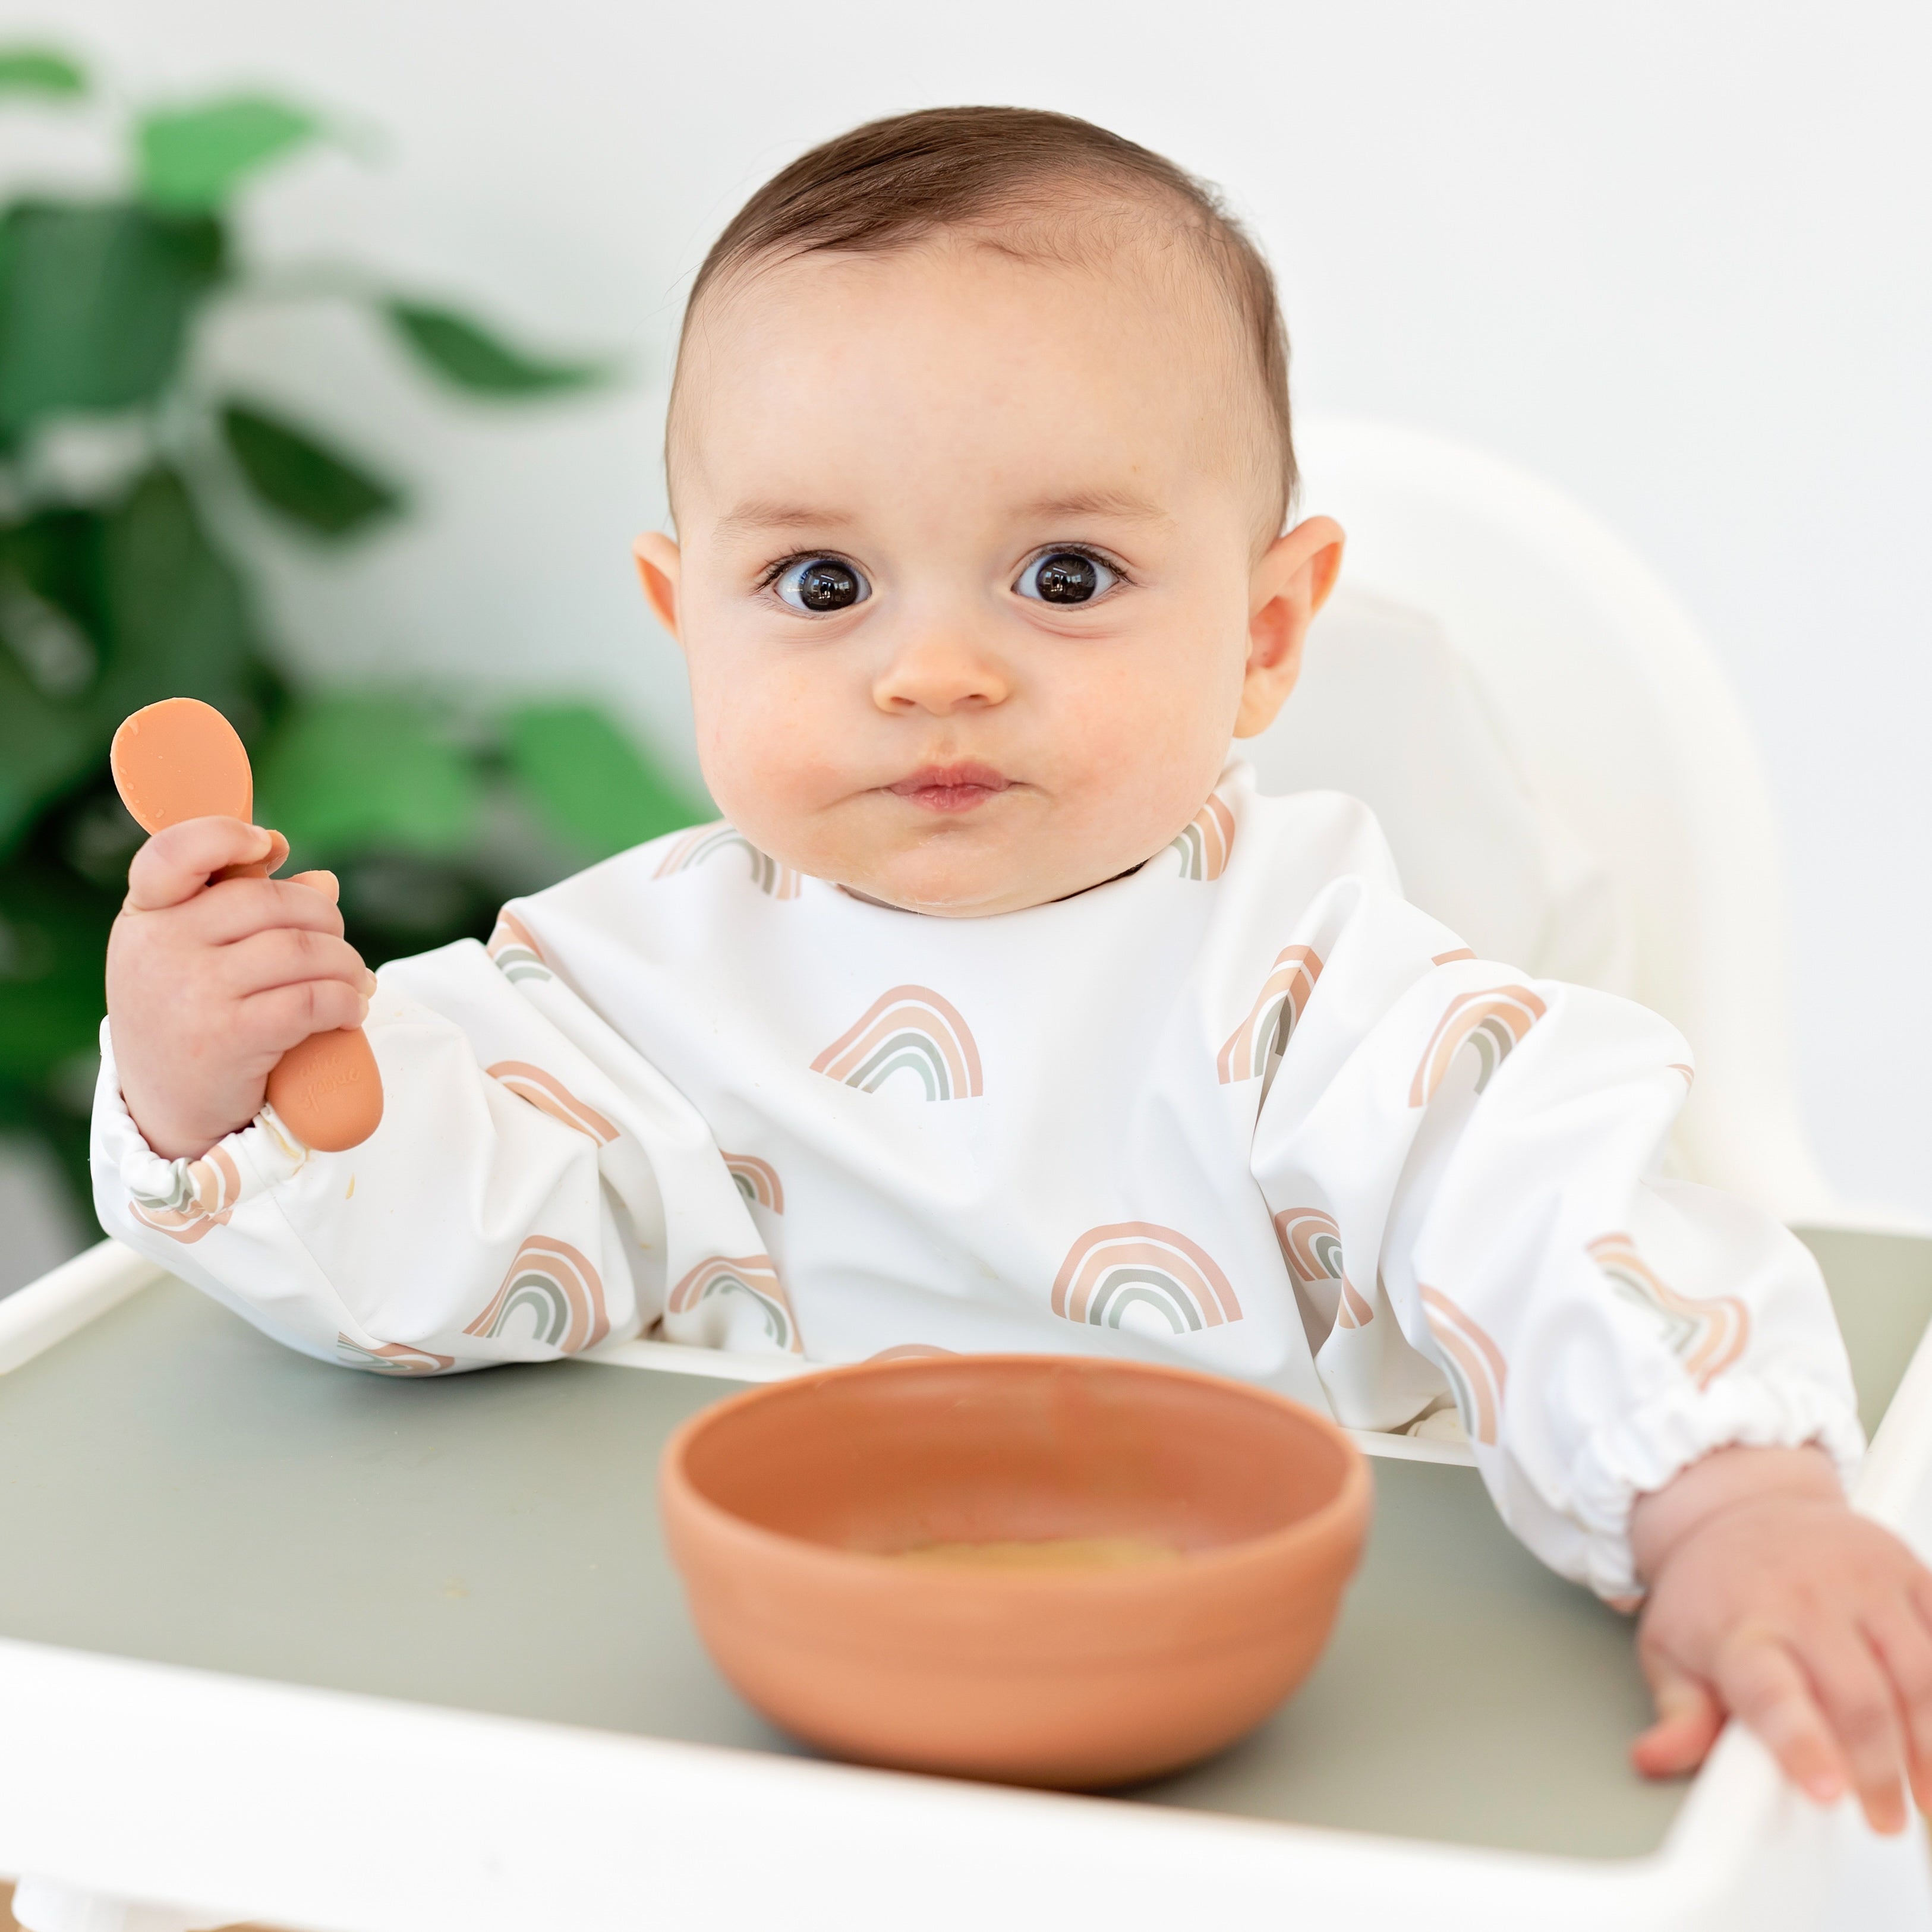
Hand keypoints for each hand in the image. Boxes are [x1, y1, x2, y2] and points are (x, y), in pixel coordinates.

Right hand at [106, 815, 374, 1159]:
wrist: (165, 1110)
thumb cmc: (189, 1016)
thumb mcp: (196, 955)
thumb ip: (248, 909)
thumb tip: (324, 880)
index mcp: (145, 915)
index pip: (172, 853)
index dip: (226, 836)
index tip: (272, 846)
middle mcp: (160, 946)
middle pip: (270, 902)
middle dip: (324, 919)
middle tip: (338, 947)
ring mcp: (192, 991)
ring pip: (301, 950)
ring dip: (346, 964)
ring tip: (356, 983)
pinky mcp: (228, 1037)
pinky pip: (311, 1001)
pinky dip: (346, 1002)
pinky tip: (351, 1011)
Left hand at [1629, 1444, 1931, 1831]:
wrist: (1742, 1505)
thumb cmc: (1713, 1588)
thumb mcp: (1671, 1646)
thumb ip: (1678, 1713)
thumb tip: (1655, 1757)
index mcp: (1740, 1625)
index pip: (1772, 1693)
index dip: (1804, 1746)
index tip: (1828, 1792)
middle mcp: (1804, 1598)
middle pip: (1859, 1700)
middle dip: (1879, 1772)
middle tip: (1881, 1818)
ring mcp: (1861, 1581)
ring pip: (1919, 1678)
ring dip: (1929, 1748)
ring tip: (1922, 1794)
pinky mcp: (1907, 1571)